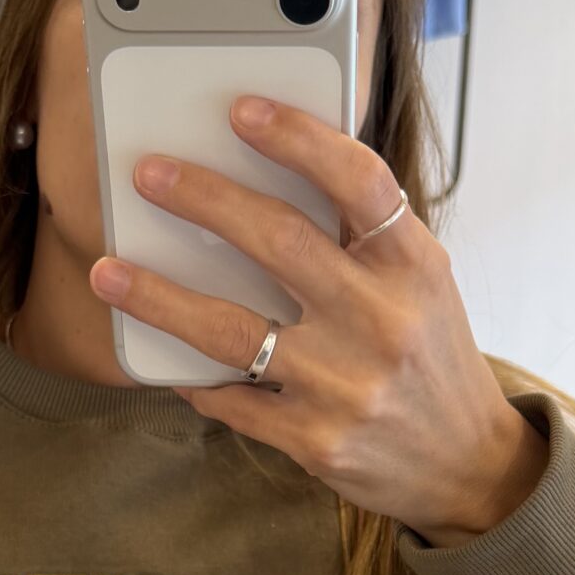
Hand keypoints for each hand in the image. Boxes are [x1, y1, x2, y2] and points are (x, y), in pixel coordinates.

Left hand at [88, 96, 548, 545]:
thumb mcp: (422, 286)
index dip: (298, 139)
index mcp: (414, 268)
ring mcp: (346, 386)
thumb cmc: (430, 358)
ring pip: (232, 331)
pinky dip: (192, 376)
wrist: (467, 465)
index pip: (358, 183)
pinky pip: (231, 400)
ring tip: (108, 272)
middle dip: (203, 200)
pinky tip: (162, 354)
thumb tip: (276, 174)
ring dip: (159, 297)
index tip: (242, 110)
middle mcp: (382, 322)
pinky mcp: (316, 442)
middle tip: (149, 175)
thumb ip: (365, 238)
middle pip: (279, 242)